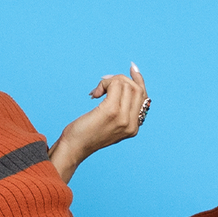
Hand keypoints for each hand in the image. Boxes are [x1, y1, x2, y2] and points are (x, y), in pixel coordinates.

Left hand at [49, 64, 149, 181]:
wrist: (73, 148)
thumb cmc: (86, 135)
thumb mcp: (109, 124)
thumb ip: (120, 110)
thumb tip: (121, 82)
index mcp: (134, 128)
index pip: (144, 98)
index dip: (139, 81)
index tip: (132, 68)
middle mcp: (132, 124)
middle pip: (137, 89)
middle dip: (120, 80)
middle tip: (103, 83)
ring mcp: (123, 118)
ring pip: (126, 84)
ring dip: (109, 82)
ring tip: (97, 92)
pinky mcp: (111, 111)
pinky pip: (115, 85)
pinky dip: (104, 84)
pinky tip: (94, 94)